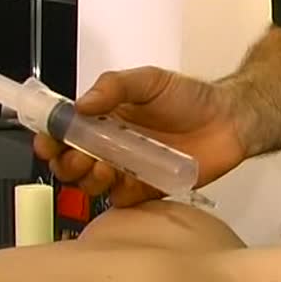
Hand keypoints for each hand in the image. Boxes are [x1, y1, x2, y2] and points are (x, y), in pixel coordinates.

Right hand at [34, 66, 245, 206]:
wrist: (230, 120)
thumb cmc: (191, 97)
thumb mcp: (150, 80)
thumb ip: (114, 86)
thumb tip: (80, 106)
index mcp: (106, 119)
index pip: (67, 133)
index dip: (52, 139)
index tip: (50, 142)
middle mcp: (113, 147)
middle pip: (73, 164)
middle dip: (68, 163)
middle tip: (81, 157)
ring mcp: (130, 170)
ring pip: (94, 185)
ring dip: (89, 180)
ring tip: (105, 167)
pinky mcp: (150, 189)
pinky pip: (124, 201)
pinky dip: (117, 196)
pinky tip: (122, 183)